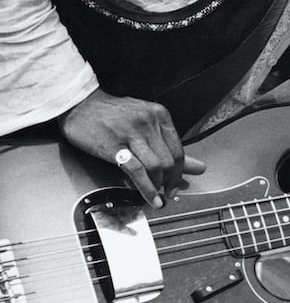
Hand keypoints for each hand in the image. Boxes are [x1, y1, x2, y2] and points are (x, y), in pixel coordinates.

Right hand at [56, 89, 204, 207]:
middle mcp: (149, 122)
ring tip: (158, 197)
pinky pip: (136, 171)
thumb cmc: (112, 114)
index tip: (179, 184)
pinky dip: (146, 188)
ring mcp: (132, 133)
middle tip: (168, 193)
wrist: (79, 104)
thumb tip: (198, 167)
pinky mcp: (114, 146)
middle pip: (170, 160)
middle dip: (171, 181)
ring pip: (156, 166)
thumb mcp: (144, 121)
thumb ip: (168, 144)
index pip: (179, 149)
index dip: (181, 171)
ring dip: (158, 186)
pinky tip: (150, 198)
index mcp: (160, 115)